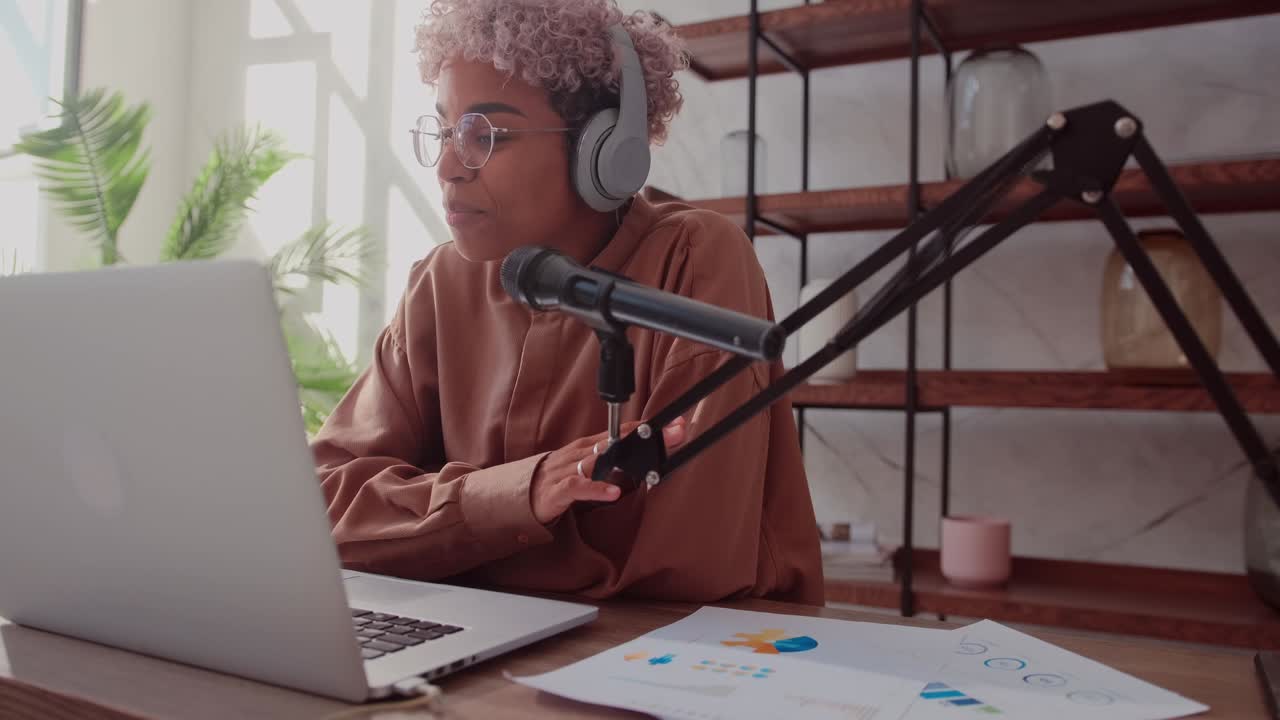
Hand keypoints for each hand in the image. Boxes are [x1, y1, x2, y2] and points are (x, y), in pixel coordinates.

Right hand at [530, 417, 687, 524]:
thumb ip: (612, 463)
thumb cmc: (558, 479)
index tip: (676, 425)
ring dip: (625, 458)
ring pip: (598, 459)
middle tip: (673, 435)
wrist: (520, 496)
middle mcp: (580, 453)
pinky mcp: (557, 490)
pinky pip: (578, 487)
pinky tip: (614, 492)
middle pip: (616, 441)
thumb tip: (643, 462)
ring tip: (648, 457)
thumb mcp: (588, 468)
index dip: (648, 428)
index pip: (621, 432)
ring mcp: (568, 469)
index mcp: (589, 446)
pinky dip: (596, 488)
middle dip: (644, 437)